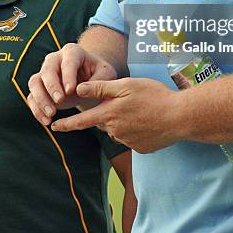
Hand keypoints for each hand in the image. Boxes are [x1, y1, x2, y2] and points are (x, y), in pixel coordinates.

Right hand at [27, 43, 117, 124]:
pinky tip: (46, 120)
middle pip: (47, 69)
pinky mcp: (40, 87)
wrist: (90, 80)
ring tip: (51, 114)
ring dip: (41, 99)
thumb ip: (98, 80)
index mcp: (73, 52)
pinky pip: (32, 97)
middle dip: (52, 86)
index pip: (68, 61)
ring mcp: (45, 73)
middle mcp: (55, 59)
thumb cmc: (99, 75)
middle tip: (60, 101)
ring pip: (35, 82)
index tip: (71, 90)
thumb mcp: (106, 75)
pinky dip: (36, 109)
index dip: (68, 75)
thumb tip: (80, 90)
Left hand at [51, 78, 180, 152]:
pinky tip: (148, 120)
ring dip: (123, 120)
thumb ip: (101, 88)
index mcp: (109, 114)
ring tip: (141, 108)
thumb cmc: (153, 95)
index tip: (53, 127)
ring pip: (117, 129)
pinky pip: (132, 137)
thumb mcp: (126, 85)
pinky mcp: (140, 148)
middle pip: (103, 122)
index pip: (82, 121)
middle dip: (107, 113)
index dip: (66, 123)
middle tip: (126, 102)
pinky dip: (136, 129)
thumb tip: (78, 90)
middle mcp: (115, 130)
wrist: (179, 116)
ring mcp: (128, 141)